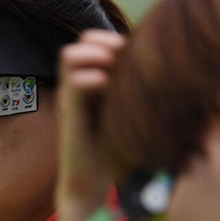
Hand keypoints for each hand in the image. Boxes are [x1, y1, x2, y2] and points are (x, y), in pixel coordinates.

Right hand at [57, 30, 125, 206]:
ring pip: (70, 55)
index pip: (93, 40)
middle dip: (104, 44)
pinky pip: (74, 82)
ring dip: (94, 56)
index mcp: (88, 81)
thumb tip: (150, 68)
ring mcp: (69, 98)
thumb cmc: (108, 148)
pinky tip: (108, 89)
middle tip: (121, 63)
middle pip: (82, 40)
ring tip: (111, 73)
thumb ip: (126, 88)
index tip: (130, 58)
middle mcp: (75, 85)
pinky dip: (93, 78)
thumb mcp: (120, 111)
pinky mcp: (69, 114)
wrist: (88, 180)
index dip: (112, 40)